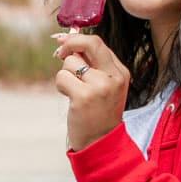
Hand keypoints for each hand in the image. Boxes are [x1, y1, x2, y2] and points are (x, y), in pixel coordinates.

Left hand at [53, 33, 129, 150]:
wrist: (101, 142)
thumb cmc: (98, 112)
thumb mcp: (103, 86)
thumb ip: (91, 64)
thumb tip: (66, 40)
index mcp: (120, 72)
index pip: (97, 42)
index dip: (76, 39)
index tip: (63, 41)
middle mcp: (114, 77)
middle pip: (89, 43)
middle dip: (69, 43)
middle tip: (60, 53)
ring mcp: (100, 86)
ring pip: (70, 63)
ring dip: (65, 75)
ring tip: (74, 92)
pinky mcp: (84, 96)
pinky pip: (62, 77)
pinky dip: (61, 86)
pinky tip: (71, 100)